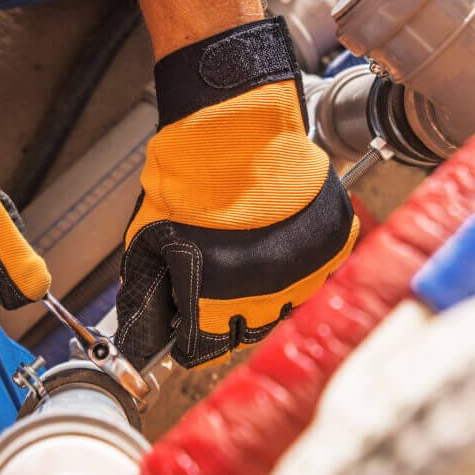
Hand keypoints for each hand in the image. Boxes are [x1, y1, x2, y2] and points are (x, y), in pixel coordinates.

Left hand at [116, 18, 357, 367]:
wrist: (236, 127)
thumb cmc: (192, 174)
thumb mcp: (150, 237)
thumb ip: (150, 290)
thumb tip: (143, 326)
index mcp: (216, 297)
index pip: (204, 348)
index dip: (191, 340)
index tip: (188, 332)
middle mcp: (266, 292)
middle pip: (248, 332)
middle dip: (229, 318)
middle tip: (218, 294)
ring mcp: (304, 269)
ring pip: (286, 308)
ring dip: (266, 296)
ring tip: (249, 265)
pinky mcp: (331, 244)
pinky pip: (316, 274)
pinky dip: (299, 268)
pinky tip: (278, 246)